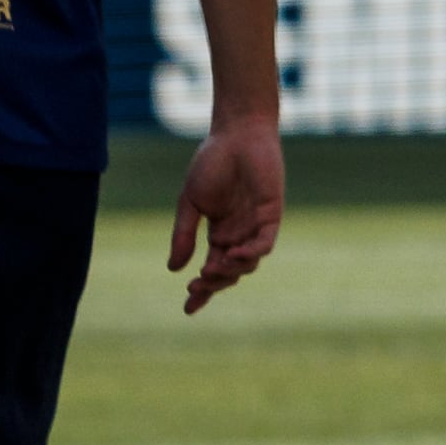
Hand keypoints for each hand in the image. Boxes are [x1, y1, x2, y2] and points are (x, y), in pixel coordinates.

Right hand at [170, 116, 282, 311]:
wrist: (236, 135)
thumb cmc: (212, 163)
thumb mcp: (190, 203)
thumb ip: (183, 235)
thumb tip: (174, 269)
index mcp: (220, 233)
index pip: (212, 268)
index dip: (202, 290)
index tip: (188, 309)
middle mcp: (239, 234)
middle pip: (229, 271)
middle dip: (213, 284)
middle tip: (196, 287)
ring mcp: (256, 226)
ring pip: (248, 262)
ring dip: (229, 270)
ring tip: (210, 271)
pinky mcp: (271, 214)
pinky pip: (265, 242)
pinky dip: (251, 252)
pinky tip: (233, 254)